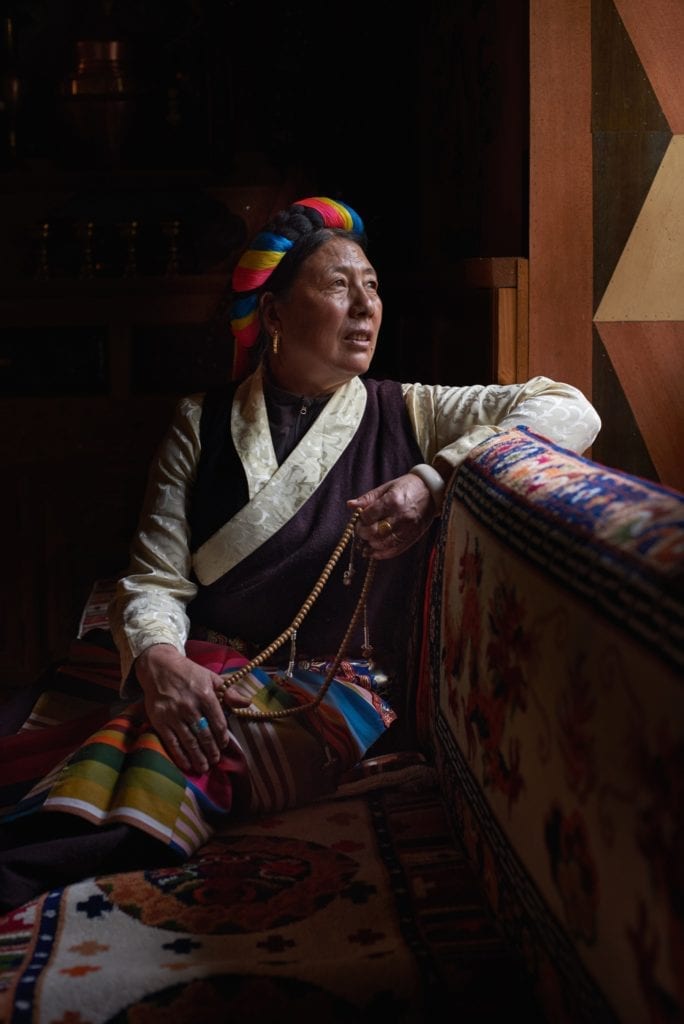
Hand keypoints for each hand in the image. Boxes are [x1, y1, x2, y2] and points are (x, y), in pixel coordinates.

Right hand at [134, 644, 249, 773]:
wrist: (159, 667)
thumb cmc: (189, 673)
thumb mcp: (211, 678)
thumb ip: (228, 693)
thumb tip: (247, 703)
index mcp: (205, 695)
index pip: (218, 722)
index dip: (222, 737)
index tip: (224, 746)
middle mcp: (190, 706)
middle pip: (204, 734)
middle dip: (211, 750)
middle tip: (216, 761)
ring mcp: (174, 714)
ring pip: (189, 740)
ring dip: (198, 756)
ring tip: (204, 767)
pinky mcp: (159, 720)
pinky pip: (171, 742)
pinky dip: (180, 755)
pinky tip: (186, 764)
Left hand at [347, 472, 435, 560]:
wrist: (432, 491)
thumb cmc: (407, 487)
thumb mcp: (387, 487)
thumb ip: (368, 498)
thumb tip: (350, 505)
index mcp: (392, 501)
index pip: (368, 516)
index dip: (360, 519)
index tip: (359, 518)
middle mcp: (400, 516)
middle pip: (374, 532)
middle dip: (363, 533)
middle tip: (361, 530)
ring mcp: (408, 529)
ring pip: (383, 544)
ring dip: (371, 544)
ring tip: (367, 539)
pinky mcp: (413, 537)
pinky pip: (395, 551)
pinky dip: (382, 554)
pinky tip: (374, 552)